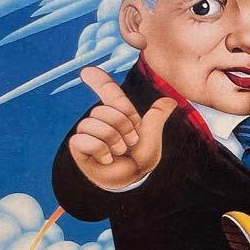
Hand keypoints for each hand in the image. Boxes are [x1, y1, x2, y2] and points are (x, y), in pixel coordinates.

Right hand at [68, 67, 176, 191]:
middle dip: (122, 127)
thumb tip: (170, 101)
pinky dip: (101, 151)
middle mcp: (102, 119)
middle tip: (129, 143)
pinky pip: (85, 139)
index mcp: (119, 113)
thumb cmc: (140, 158)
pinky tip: (106, 159)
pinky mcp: (78, 145)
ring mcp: (88, 132)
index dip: (98, 79)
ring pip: (95, 124)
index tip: (86, 70)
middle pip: (105, 110)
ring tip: (118, 152)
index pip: (107, 91)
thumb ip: (156, 117)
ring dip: (113, 141)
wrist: (130, 178)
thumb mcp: (151, 137)